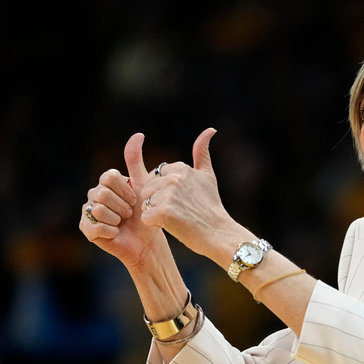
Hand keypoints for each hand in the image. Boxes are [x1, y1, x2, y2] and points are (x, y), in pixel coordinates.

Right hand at [79, 133, 167, 269]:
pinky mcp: (86, 229)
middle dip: (122, 206)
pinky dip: (111, 231)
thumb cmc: (146, 213)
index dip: (125, 190)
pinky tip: (116, 233)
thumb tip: (138, 134)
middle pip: (102, 193)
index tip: (135, 200)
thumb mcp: (144, 185)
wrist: (146, 241)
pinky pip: (96, 226)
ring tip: (122, 223)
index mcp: (106, 182)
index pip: (109, 177)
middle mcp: (94, 194)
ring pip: (99, 209)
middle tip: (129, 214)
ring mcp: (88, 211)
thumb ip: (136, 161)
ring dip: (117, 219)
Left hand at [139, 128, 239, 259]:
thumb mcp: (208, 176)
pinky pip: (146, 218)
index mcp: (180, 168)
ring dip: (156, 214)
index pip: (156, 178)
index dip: (166, 192)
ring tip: (177, 218)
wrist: (218, 233)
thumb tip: (210, 130)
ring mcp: (168, 195)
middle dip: (158, 202)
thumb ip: (202, 152)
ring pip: (146, 204)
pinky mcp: (163, 212)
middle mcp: (173, 178)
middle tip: (180, 210)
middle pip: (148, 190)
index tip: (183, 200)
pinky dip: (156, 225)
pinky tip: (172, 225)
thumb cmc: (211, 207)